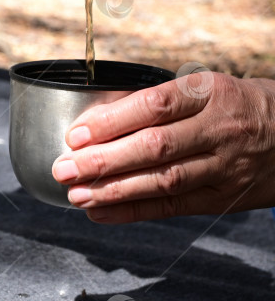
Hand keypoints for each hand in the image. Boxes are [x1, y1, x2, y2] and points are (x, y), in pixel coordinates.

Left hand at [52, 72, 274, 222]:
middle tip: (64, 169)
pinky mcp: (224, 197)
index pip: (154, 105)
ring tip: (76, 195)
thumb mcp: (208, 86)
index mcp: (209, 92)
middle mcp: (218, 129)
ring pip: (163, 181)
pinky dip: (134, 212)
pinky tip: (102, 213)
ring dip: (114, 191)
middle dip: (103, 161)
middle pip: (155, 147)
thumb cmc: (238, 104)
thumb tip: (100, 116)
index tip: (76, 134)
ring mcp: (224, 166)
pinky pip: (174, 207)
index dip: (112, 121)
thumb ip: (162, 101)